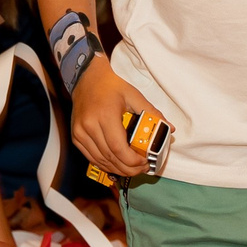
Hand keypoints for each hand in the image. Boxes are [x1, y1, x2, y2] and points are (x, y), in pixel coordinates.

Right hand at [72, 58, 168, 178]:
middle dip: (128, 168)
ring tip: (132, 169)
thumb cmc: (111, 85)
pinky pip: (91, 157)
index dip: (132, 161)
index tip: (145, 162)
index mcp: (105, 115)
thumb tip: (169, 128)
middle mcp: (89, 126)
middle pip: (110, 157)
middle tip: (142, 169)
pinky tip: (117, 164)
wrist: (86, 78)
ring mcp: (80, 132)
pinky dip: (105, 164)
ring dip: (118, 169)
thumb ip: (152, 112)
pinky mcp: (76, 136)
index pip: (118, 148)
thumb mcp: (134, 95)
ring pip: (100, 160)